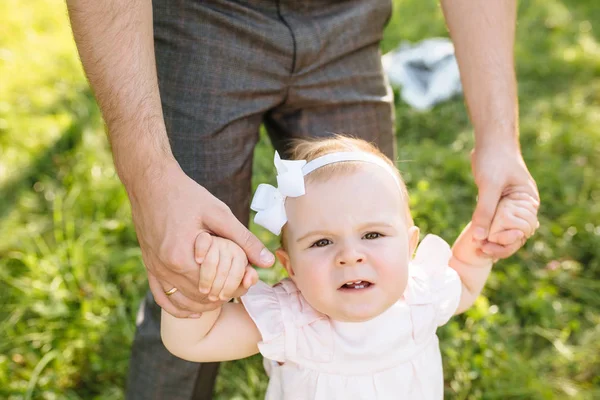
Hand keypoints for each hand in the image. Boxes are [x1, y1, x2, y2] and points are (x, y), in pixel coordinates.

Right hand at [128, 160, 274, 317]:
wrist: (151, 182)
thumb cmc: (187, 195)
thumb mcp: (220, 214)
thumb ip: (244, 240)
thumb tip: (268, 262)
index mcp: (183, 257)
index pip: (215, 287)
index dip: (235, 287)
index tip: (248, 281)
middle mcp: (166, 268)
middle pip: (200, 297)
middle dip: (222, 295)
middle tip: (239, 288)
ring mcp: (155, 268)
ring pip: (182, 301)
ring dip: (203, 304)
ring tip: (222, 296)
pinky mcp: (149, 265)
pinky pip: (162, 296)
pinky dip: (178, 307)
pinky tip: (193, 311)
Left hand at [470, 144, 539, 258]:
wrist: (490, 141)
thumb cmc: (494, 159)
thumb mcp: (489, 185)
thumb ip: (485, 211)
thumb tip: (479, 237)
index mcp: (527, 203)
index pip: (522, 231)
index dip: (507, 242)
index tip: (489, 245)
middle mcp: (521, 207)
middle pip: (514, 235)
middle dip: (499, 245)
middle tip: (480, 250)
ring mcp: (509, 206)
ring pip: (503, 230)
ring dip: (491, 240)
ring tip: (477, 248)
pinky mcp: (497, 204)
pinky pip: (494, 223)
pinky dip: (486, 231)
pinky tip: (476, 239)